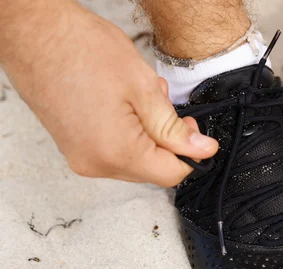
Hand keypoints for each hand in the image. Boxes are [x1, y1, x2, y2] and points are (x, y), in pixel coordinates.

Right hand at [0, 1, 217, 186]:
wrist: (33, 33)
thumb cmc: (81, 49)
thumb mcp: (143, 87)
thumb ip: (174, 127)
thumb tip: (201, 150)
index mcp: (116, 153)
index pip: (170, 173)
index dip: (191, 153)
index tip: (196, 131)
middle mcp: (95, 164)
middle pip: (152, 169)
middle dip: (168, 141)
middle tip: (167, 105)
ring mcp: (81, 157)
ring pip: (134, 160)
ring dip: (148, 134)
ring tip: (141, 98)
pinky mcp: (74, 147)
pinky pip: (113, 151)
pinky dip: (128, 133)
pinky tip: (125, 104)